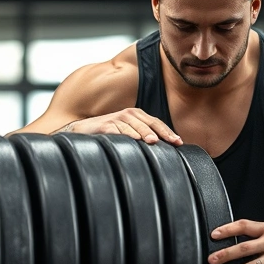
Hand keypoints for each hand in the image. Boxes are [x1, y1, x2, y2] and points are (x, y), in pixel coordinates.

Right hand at [58, 108, 181, 144]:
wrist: (84, 130)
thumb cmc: (110, 133)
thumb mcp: (129, 132)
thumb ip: (144, 136)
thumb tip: (165, 149)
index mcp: (137, 115)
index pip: (157, 123)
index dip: (168, 132)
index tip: (178, 142)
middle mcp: (128, 114)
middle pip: (149, 124)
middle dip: (161, 133)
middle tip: (171, 142)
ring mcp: (116, 118)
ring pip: (135, 126)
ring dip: (145, 133)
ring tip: (153, 141)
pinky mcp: (105, 125)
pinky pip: (118, 130)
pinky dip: (126, 134)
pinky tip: (133, 140)